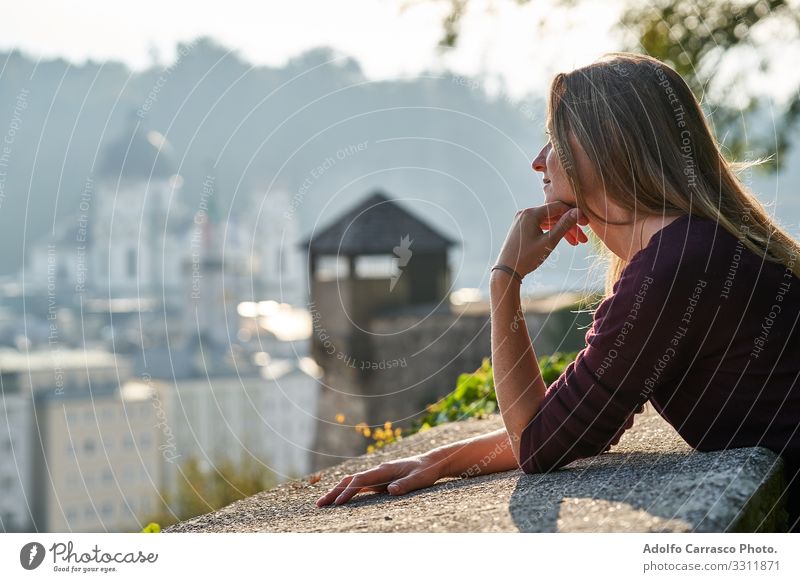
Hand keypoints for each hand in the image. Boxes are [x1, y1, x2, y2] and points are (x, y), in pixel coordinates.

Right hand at [315, 453, 442, 506]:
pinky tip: (340, 501)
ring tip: (324, 503)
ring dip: (338, 492)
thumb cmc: (426, 471)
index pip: (361, 481)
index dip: (348, 491)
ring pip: (352, 482)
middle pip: (350, 480)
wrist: (431, 462)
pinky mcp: (379, 481)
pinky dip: (347, 492)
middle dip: (334, 492)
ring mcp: (377, 475)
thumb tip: (390, 491)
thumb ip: (406, 485)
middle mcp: (378, 471)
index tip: (337, 503)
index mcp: (385, 470)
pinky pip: (360, 486)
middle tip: (319, 504)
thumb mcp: (420, 479)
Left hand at [495, 201, 587, 278]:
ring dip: (562, 230)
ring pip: (549, 221)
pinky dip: (552, 232)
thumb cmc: (526, 257)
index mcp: (531, 213)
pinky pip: (541, 226)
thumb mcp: (549, 242)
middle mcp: (525, 213)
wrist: (506, 271)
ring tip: (576, 243)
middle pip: (554, 215)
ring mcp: (522, 220)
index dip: (574, 214)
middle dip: (570, 226)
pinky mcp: (521, 228)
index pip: (558, 207)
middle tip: (584, 238)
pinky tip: (564, 240)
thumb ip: (564, 225)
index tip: (587, 224)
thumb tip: (578, 211)